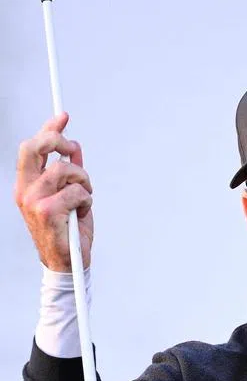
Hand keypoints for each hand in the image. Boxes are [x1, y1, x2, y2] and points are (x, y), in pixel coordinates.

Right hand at [13, 112, 92, 271]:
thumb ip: (70, 174)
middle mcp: (24, 190)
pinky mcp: (48, 212)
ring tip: (84, 198)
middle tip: (75, 152)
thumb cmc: (68, 232)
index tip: (63, 116)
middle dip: (61, 142)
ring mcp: (33, 201)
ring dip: (84, 182)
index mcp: (26, 185)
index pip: (32, 148)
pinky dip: (87, 201)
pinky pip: (77, 192)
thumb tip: (75, 149)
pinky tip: (82, 214)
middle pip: (38, 147)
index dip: (48, 129)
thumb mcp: (70, 197)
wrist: (67, 265)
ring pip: (65, 170)